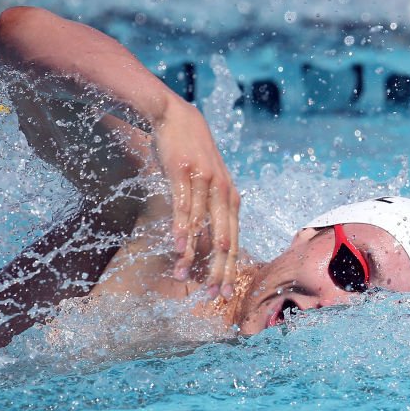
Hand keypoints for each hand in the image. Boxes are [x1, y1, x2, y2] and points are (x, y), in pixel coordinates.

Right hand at [152, 98, 239, 297]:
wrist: (176, 117)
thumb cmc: (192, 156)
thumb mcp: (208, 183)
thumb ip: (211, 210)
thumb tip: (206, 243)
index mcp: (231, 199)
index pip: (234, 241)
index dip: (230, 269)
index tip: (225, 292)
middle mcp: (223, 192)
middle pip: (224, 240)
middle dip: (219, 270)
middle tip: (214, 294)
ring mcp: (206, 182)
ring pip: (203, 227)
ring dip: (193, 255)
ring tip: (184, 277)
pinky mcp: (185, 173)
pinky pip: (185, 206)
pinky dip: (183, 229)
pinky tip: (179, 246)